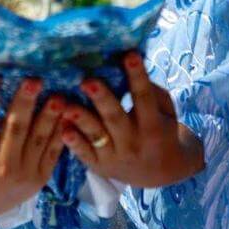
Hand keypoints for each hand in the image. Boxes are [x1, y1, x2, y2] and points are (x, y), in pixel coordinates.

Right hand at [0, 73, 68, 216]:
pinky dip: (60, 131)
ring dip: (49, 116)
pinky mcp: (40, 178)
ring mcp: (22, 175)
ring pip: (38, 139)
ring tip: (57, 96)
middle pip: (14, 129)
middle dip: (24, 103)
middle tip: (33, 79)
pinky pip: (53, 151)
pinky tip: (66, 112)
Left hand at [59, 51, 204, 188]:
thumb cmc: (161, 130)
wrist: (161, 172)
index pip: (144, 98)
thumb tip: (132, 67)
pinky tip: (62, 129)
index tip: (129, 55)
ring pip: (96, 137)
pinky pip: (84, 155)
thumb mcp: (166, 112)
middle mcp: (133, 142)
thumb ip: (153, 92)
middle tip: (87, 81)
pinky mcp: (99, 166)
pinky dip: (73, 143)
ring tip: (67, 106)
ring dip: (82, 120)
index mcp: (152, 126)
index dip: (137, 76)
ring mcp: (115, 157)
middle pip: (115, 118)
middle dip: (102, 99)